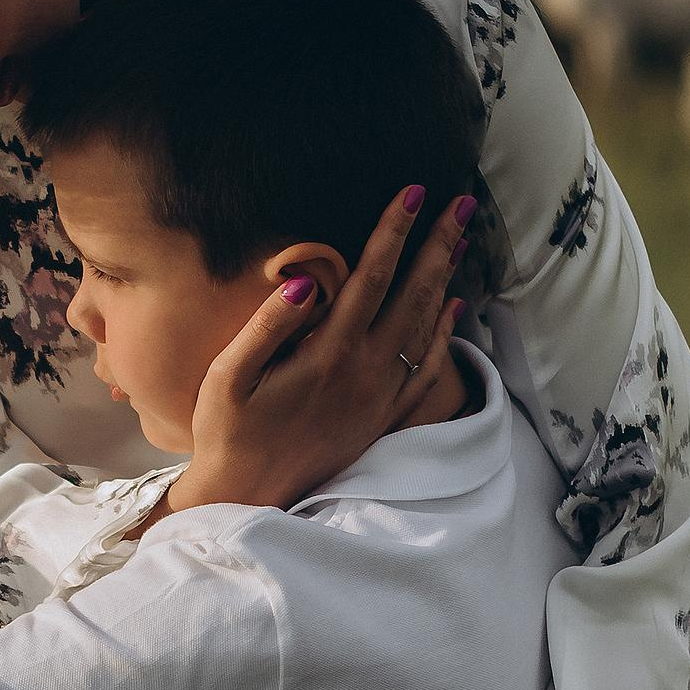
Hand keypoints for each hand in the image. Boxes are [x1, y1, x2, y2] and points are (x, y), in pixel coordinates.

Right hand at [169, 188, 473, 515]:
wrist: (249, 496)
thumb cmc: (228, 432)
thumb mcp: (227, 377)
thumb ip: (266, 327)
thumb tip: (303, 281)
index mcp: (329, 354)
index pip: (371, 277)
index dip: (393, 232)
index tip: (414, 193)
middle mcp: (365, 372)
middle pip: (412, 295)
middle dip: (437, 244)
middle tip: (462, 204)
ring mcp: (380, 396)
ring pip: (426, 327)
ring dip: (446, 280)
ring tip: (462, 241)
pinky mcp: (382, 417)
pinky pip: (427, 370)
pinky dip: (446, 335)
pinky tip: (454, 308)